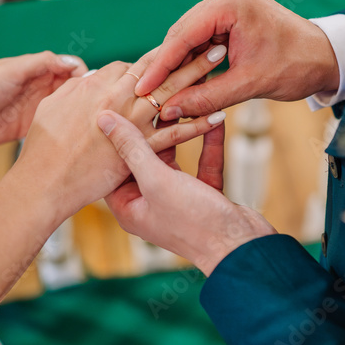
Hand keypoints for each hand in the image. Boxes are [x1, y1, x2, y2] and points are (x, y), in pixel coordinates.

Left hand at [0, 51, 88, 148]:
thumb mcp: (12, 70)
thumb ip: (42, 63)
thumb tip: (73, 63)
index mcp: (35, 70)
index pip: (70, 68)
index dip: (85, 74)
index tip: (96, 85)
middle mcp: (38, 88)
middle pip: (72, 88)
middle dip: (87, 94)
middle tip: (103, 105)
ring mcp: (35, 109)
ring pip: (66, 108)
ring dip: (79, 112)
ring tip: (95, 121)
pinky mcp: (30, 128)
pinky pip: (55, 126)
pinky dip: (67, 129)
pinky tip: (79, 135)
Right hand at [12, 45, 228, 226]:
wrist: (44, 182)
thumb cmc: (42, 148)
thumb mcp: (52, 105)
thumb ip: (73, 88)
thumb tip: (87, 77)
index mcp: (95, 84)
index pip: (134, 65)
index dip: (155, 62)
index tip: (174, 58)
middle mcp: (115, 97)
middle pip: (159, 68)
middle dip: (187, 51)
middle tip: (213, 38)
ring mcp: (129, 122)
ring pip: (172, 91)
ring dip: (200, 74)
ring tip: (222, 60)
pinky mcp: (138, 149)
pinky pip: (175, 133)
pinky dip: (197, 124)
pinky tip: (218, 115)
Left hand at [100, 111, 275, 275]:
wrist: (242, 248)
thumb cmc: (194, 222)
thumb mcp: (157, 180)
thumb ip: (132, 147)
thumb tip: (103, 118)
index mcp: (128, 206)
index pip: (112, 163)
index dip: (113, 134)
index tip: (116, 103)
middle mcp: (149, 203)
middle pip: (143, 157)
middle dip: (150, 128)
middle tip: (151, 96)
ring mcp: (177, 199)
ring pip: (174, 157)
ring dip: (181, 131)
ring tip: (182, 102)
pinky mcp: (203, 195)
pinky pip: (201, 162)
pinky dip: (208, 142)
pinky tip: (214, 118)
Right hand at [133, 0, 340, 120]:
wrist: (327, 57)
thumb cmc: (296, 66)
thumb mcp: (248, 85)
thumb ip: (206, 97)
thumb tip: (168, 110)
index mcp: (232, 4)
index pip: (184, 35)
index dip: (160, 65)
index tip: (141, 87)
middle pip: (182, 32)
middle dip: (165, 64)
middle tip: (144, 93)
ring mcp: (229, 2)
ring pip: (190, 35)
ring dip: (177, 62)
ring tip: (159, 90)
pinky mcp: (232, 13)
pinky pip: (203, 37)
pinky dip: (193, 58)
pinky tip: (181, 80)